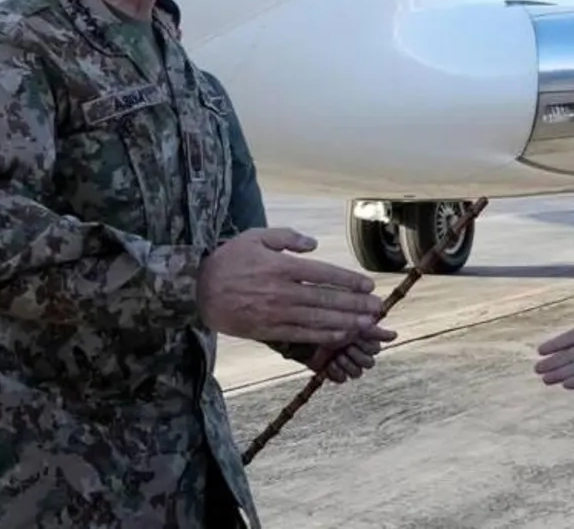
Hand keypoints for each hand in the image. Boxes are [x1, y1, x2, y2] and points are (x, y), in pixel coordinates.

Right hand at [198, 228, 383, 344]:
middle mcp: (281, 291)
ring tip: (366, 324)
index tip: (368, 285)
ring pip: (317, 319)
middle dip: (355, 304)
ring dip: (345, 322)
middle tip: (377, 308)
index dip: (348, 280)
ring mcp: (275, 312)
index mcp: (281, 266)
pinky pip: (301, 334)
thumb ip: (287, 237)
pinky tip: (339, 336)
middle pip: (325, 298)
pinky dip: (322, 336)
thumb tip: (314, 244)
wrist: (197, 289)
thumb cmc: (228, 259)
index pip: (323, 273)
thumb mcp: (255, 237)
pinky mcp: (267, 330)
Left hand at [305, 321, 398, 383]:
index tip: (355, 338)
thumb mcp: (353, 326)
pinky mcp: (334, 373)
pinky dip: (336, 372)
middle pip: (368, 364)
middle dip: (356, 356)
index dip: (366, 346)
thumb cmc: (331, 326)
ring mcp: (347, 364)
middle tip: (345, 348)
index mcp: (365, 341)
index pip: (375, 350)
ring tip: (337, 356)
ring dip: (347, 364)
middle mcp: (358, 354)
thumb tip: (395, 335)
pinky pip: (342, 380)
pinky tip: (330, 364)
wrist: (306, 335)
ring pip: (357, 373)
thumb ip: (374, 331)